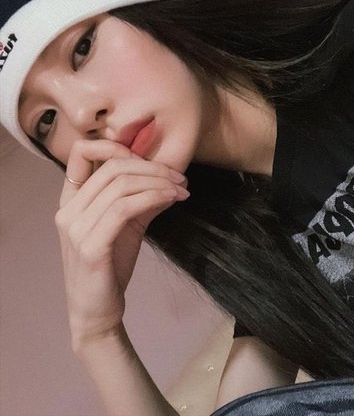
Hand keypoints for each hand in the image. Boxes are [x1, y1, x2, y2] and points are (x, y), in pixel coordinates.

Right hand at [55, 140, 188, 350]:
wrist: (97, 310)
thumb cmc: (110, 266)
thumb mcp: (127, 226)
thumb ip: (142, 201)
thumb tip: (171, 180)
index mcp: (71, 200)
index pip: (81, 153)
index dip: (116, 147)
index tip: (150, 161)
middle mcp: (67, 210)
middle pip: (112, 167)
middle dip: (153, 167)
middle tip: (180, 177)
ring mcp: (75, 227)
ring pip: (121, 185)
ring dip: (159, 182)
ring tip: (182, 189)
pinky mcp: (90, 246)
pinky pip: (124, 208)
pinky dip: (153, 197)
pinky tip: (172, 198)